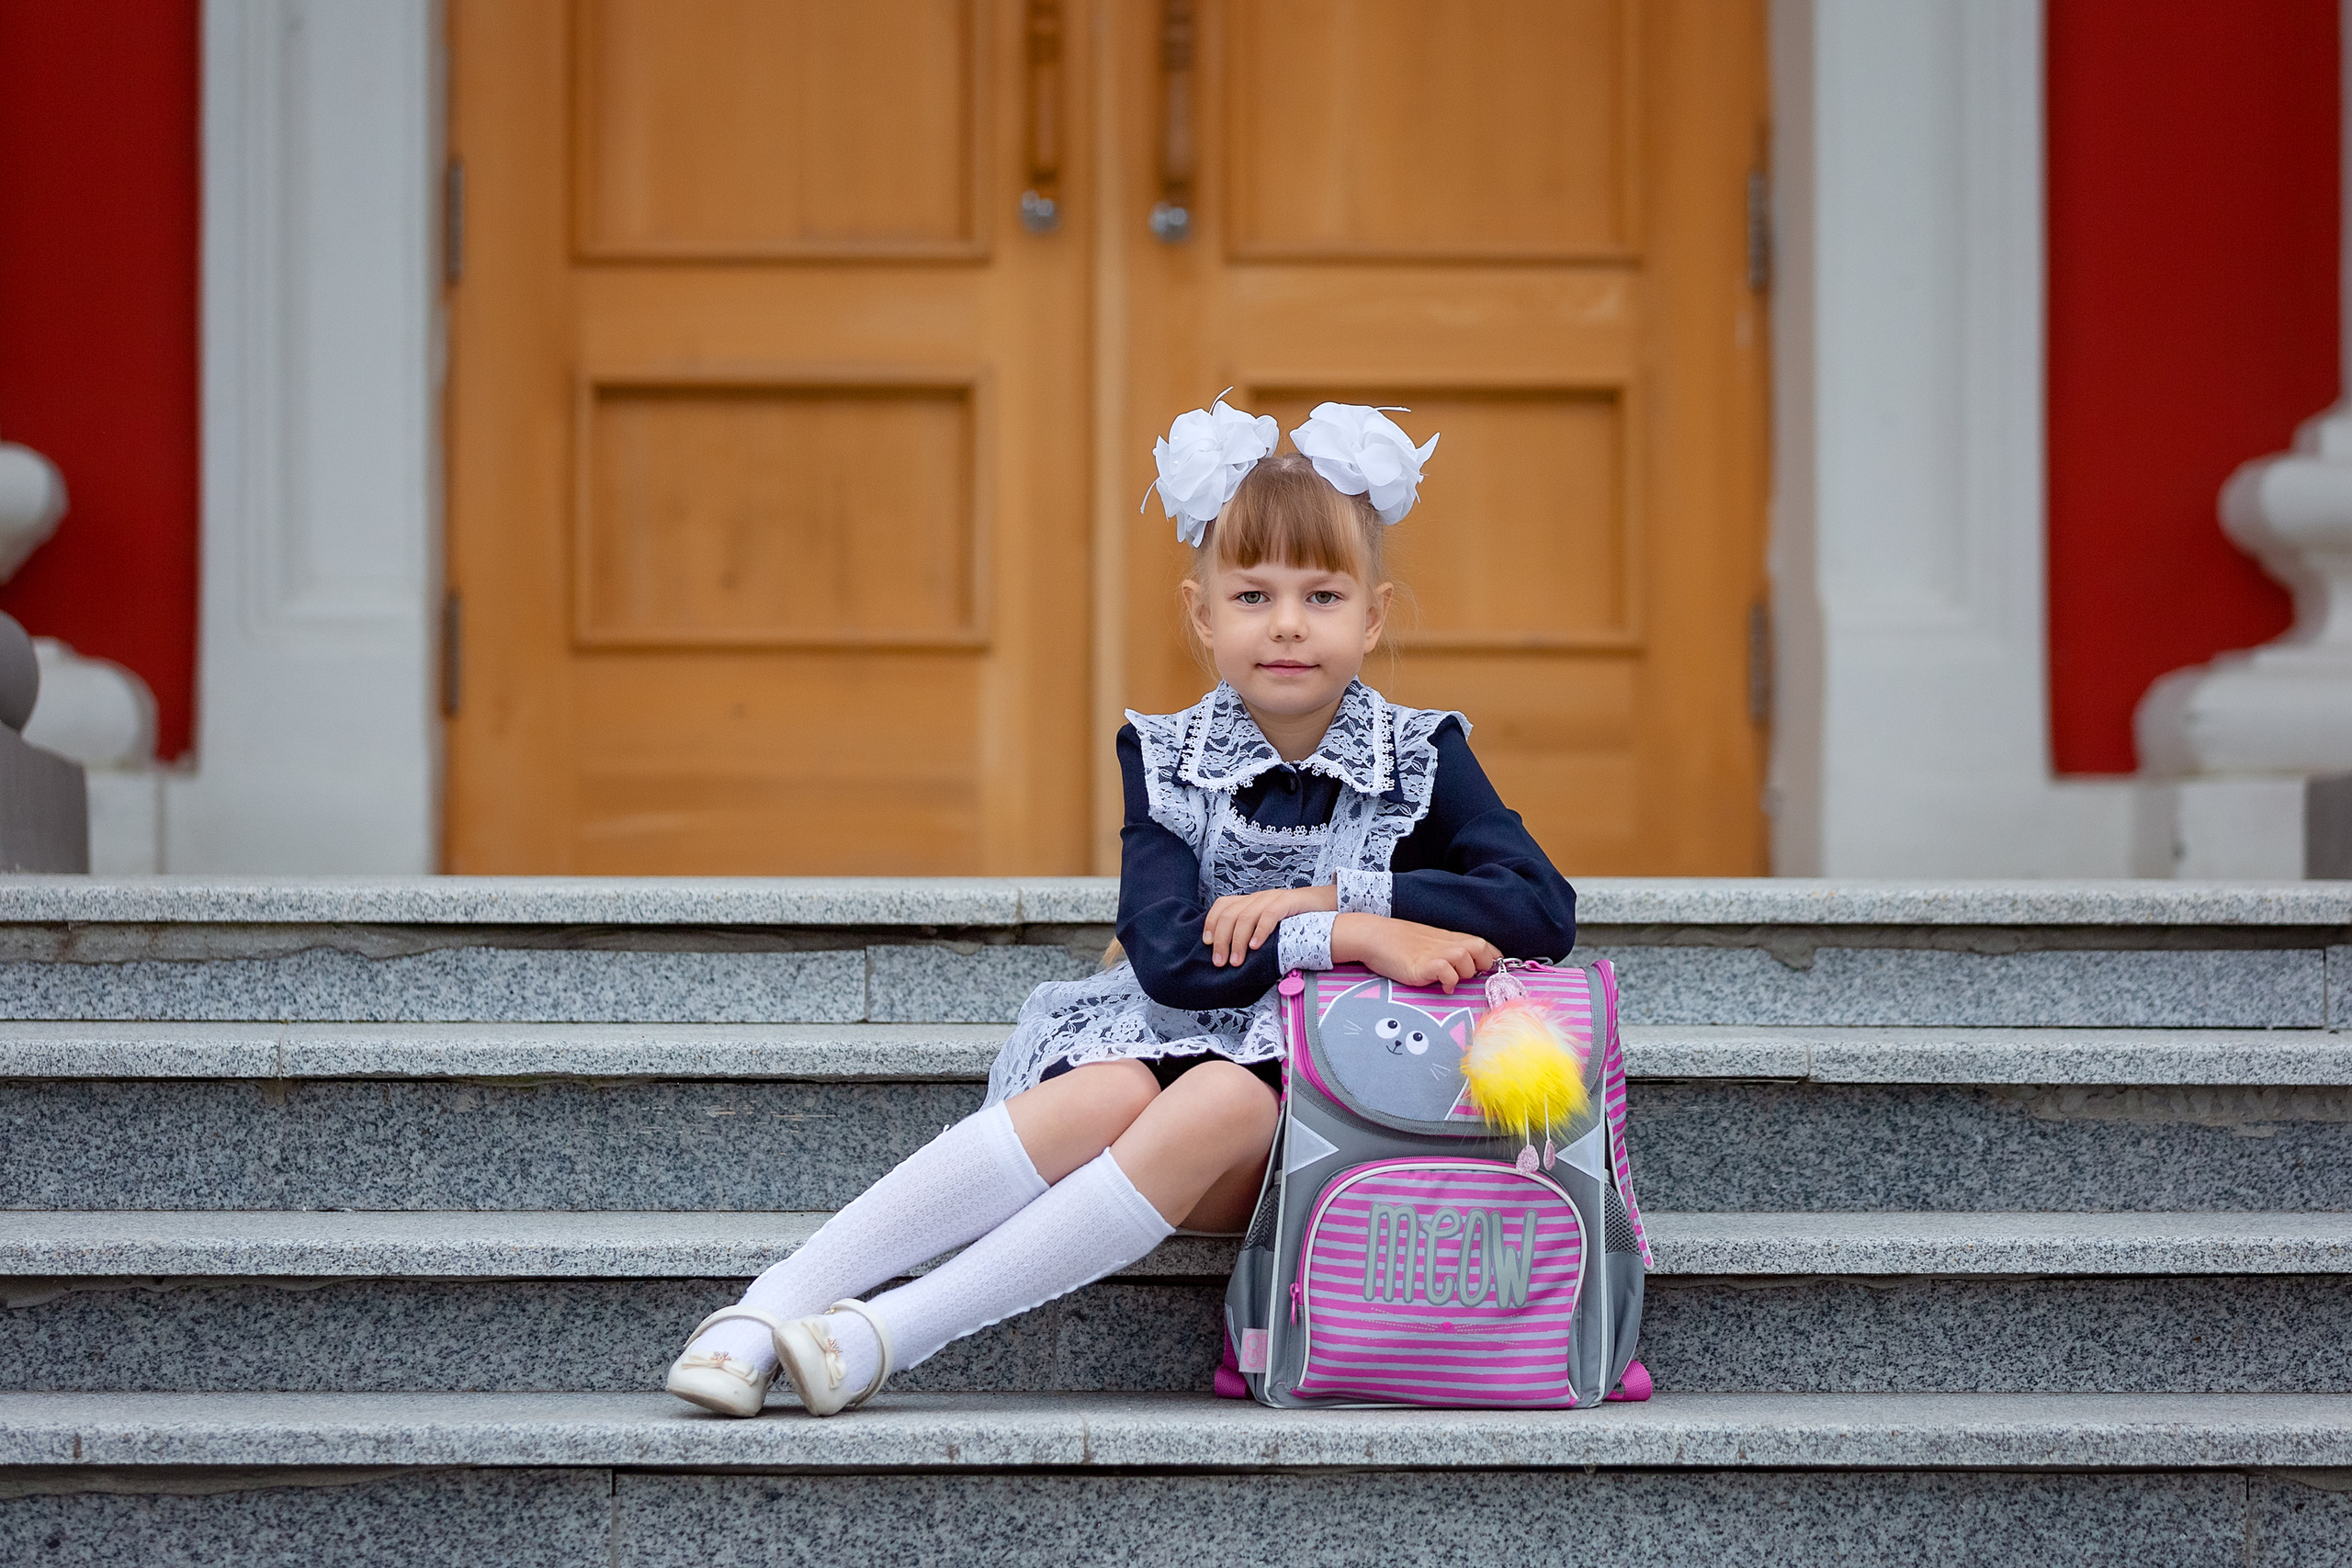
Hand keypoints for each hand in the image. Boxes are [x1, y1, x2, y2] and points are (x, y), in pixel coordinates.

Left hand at [1201, 885, 1336, 966]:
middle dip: (1222, 940)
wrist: (1326, 904)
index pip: (1223, 905)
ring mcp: (1273, 898)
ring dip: (1237, 941)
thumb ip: (1253, 931)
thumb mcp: (1270, 923)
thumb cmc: (1297, 919)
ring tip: (1236, 961)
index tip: (1207, 943)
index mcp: (1251, 901)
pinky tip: (1255, 947)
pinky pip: (1270, 915)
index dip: (1211, 923)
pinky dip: (1260, 931)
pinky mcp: (1288, 902)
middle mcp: (1259, 897)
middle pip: (1230, 914)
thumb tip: (1234, 954)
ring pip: (1246, 916)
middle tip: (1220, 962)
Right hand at [1332, 914, 1500, 992]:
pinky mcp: (1422, 966)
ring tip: (1451, 980)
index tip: (1490, 969)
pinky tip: (1442, 987)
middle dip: (1483, 964)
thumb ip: (1445, 948)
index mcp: (1448, 938)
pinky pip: (1448, 973)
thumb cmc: (1396, 941)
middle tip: (1470, 974)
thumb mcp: (1427, 941)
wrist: (1372, 936)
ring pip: (1467, 959)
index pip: (1482, 944)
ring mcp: (1434, 954)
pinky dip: (1450, 982)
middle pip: (1481, 948)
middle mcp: (1445, 944)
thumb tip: (1461, 961)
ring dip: (1464, 972)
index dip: (1491, 956)